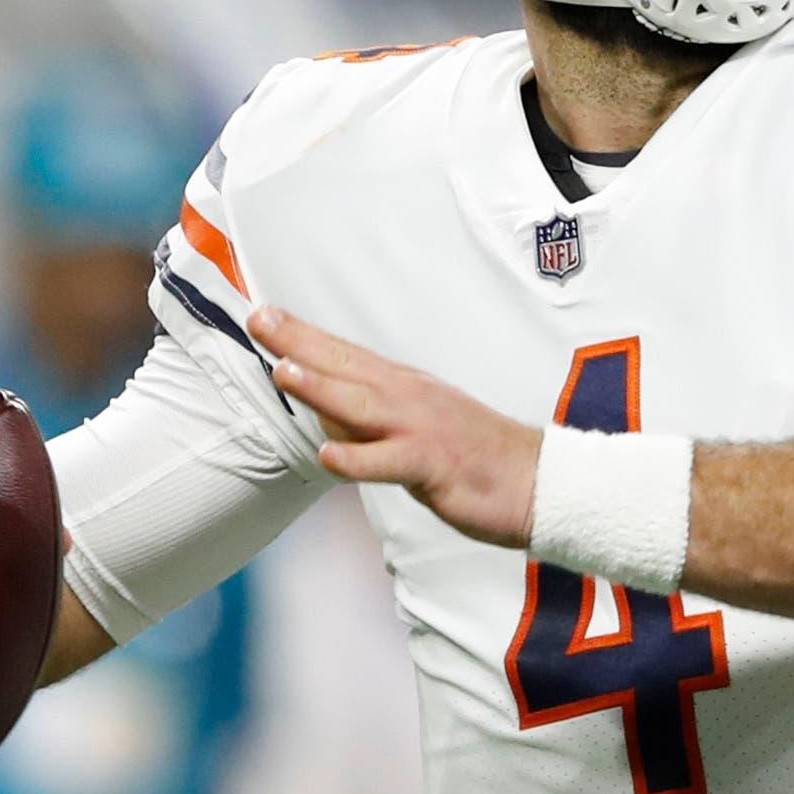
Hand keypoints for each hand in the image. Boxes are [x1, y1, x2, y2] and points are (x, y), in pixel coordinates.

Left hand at [248, 307, 539, 548]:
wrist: (534, 480)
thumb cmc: (474, 455)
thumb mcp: (414, 428)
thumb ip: (369, 419)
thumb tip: (325, 415)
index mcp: (404, 386)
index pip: (346, 354)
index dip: (304, 334)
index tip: (265, 312)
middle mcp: (409, 398)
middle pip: (347, 366)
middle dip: (300, 343)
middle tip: (259, 318)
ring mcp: (422, 429)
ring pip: (363, 406)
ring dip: (322, 388)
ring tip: (283, 371)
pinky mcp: (434, 464)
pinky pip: (390, 462)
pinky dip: (358, 459)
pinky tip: (328, 456)